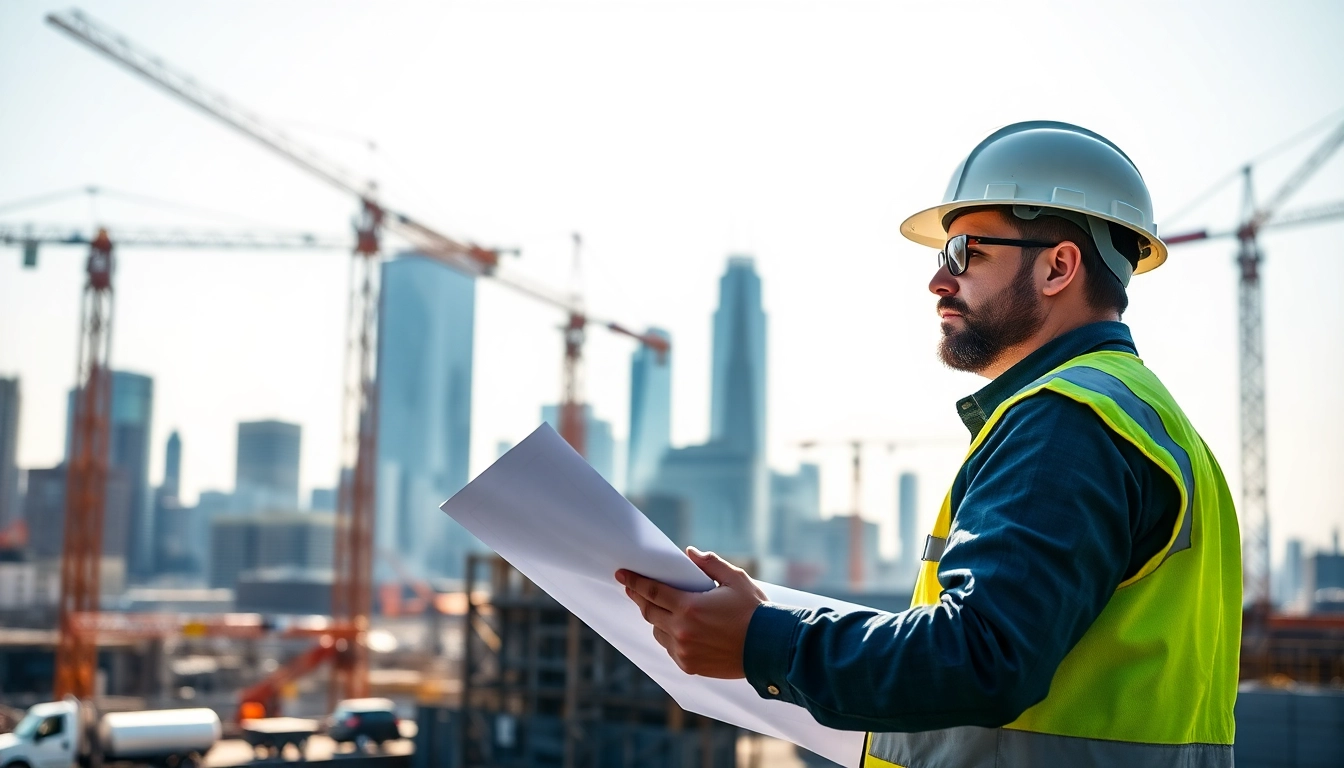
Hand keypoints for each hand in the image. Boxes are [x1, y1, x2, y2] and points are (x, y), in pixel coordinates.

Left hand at [616, 546, 767, 678]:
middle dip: (638, 597)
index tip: (622, 574)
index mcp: (689, 607)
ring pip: (658, 631)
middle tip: (630, 587)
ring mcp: (684, 651)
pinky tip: (676, 629)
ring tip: (658, 608)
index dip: (634, 581)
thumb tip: (690, 553)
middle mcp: (681, 631)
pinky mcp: (690, 666)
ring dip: (656, 618)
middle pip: (649, 611)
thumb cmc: (755, 611)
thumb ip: (710, 564)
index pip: (652, 591)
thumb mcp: (736, 579)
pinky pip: (670, 649)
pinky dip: (669, 637)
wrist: (770, 648)